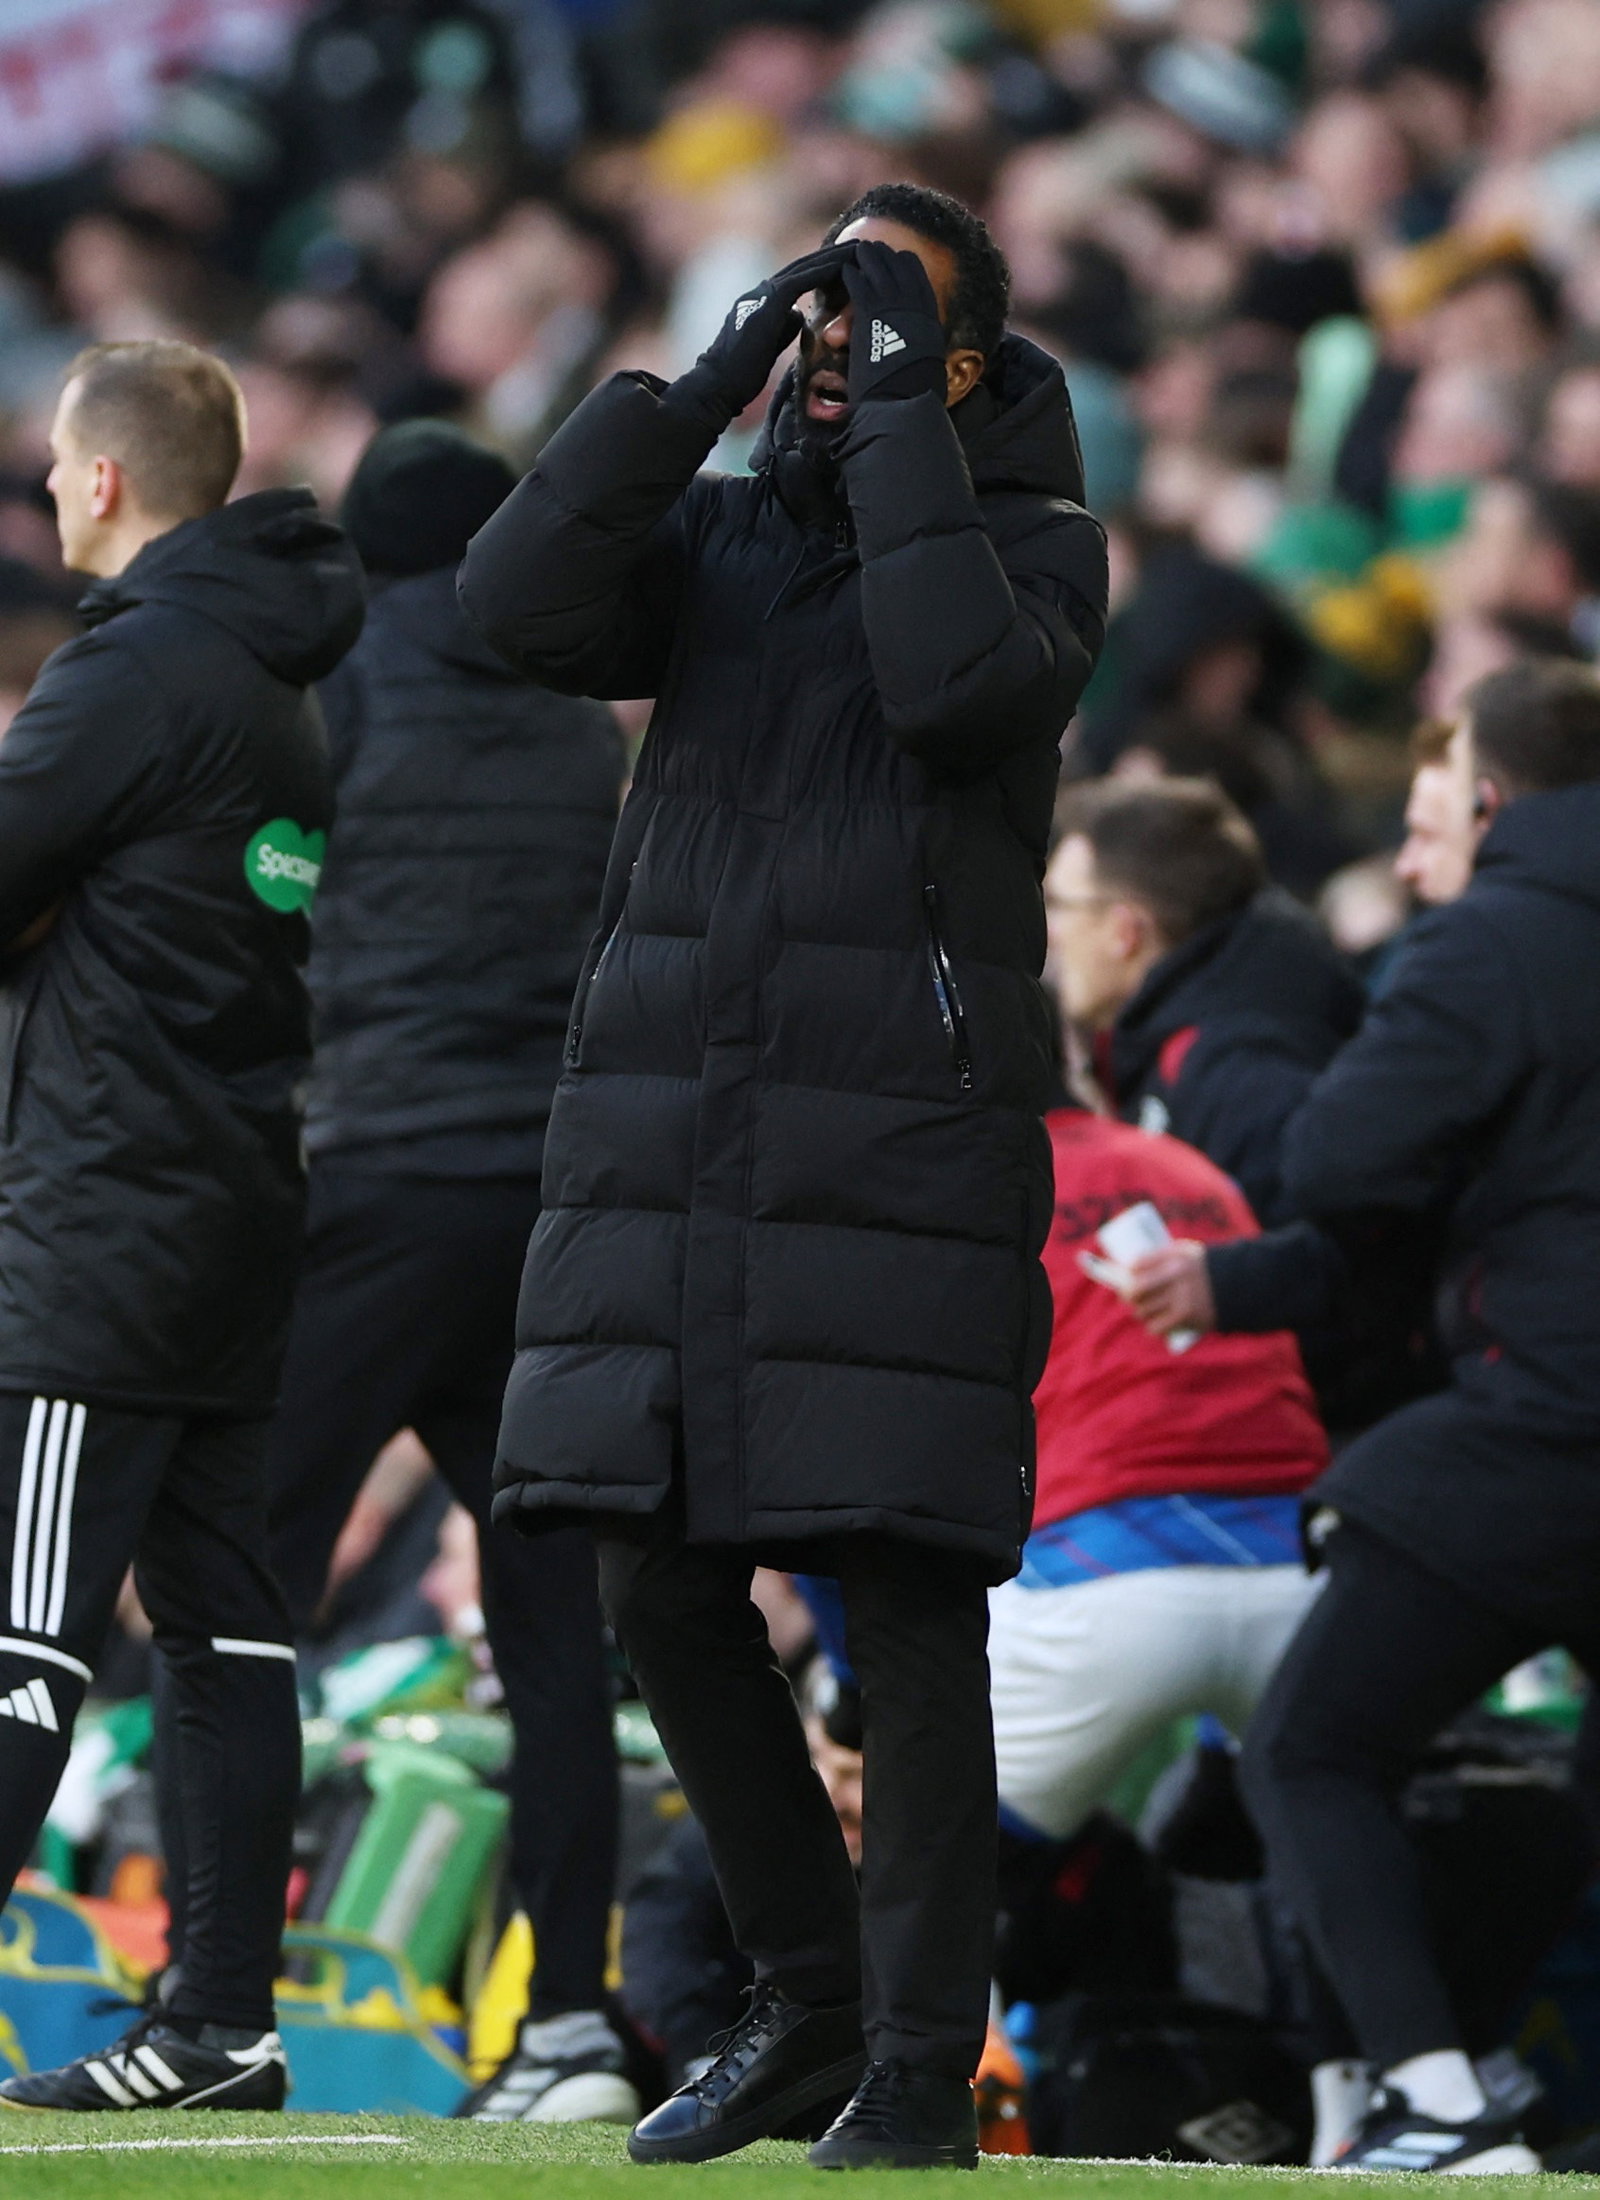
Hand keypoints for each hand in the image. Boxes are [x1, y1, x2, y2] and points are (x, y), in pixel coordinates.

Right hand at [690, 244, 856, 417]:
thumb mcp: (769, 344)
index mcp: (763, 300)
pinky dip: (825, 270)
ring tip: (860, 249)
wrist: (719, 382)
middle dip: (833, 255)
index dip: (824, 269)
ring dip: (835, 256)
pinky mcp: (770, 301)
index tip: (848, 264)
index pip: (799, 278)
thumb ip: (783, 325)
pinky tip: (845, 265)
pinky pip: (803, 279)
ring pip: (806, 266)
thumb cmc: (741, 374)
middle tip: (861, 246)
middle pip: (805, 265)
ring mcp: (765, 292)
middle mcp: (763, 290)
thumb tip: (799, 314)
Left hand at [842, 240, 945, 407]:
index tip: (895, 260)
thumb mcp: (926, 365)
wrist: (901, 404)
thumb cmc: (912, 396)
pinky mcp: (870, 312)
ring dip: (867, 257)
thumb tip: (922, 359)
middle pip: (900, 265)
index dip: (905, 265)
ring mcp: (893, 306)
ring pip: (880, 268)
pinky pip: (859, 283)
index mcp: (929, 318)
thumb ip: (919, 349)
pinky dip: (852, 274)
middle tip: (872, 249)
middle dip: (885, 256)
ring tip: (857, 251)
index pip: (920, 278)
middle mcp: (915, 306)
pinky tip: (845, 270)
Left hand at [1125, 1240, 1216, 1339]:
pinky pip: (1158, 1326)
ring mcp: (1181, 1297)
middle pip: (1135, 1289)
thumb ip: (1165, 1257)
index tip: (1124, 1274)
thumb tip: (1131, 1269)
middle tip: (1129, 1295)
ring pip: (1144, 1309)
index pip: (1138, 1264)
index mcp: (1175, 1256)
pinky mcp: (1187, 1316)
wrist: (1240, 1285)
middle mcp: (1176, 1276)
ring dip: (1140, 1311)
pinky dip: (1154, 1327)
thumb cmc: (1207, 1268)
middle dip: (1127, 1293)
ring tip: (1142, 1309)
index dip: (1127, 1271)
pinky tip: (1154, 1325)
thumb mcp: (1188, 1253)